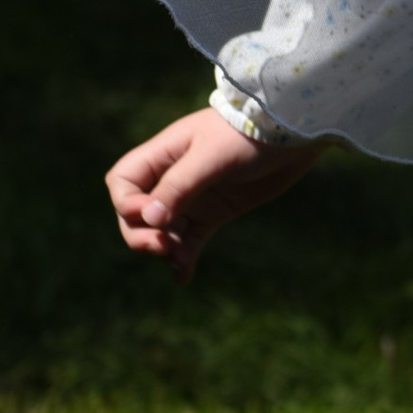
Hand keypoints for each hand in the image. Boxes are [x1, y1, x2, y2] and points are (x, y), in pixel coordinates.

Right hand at [105, 107, 324, 278]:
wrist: (290, 135)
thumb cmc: (246, 135)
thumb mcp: (211, 158)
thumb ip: (179, 186)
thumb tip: (149, 219)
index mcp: (161, 156)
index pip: (122, 183)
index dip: (126, 204)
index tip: (149, 216)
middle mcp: (170, 178)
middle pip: (135, 214)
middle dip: (141, 234)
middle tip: (164, 247)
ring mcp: (191, 198)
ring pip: (161, 232)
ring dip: (164, 250)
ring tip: (180, 260)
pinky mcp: (213, 213)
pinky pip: (189, 241)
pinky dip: (183, 259)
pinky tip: (183, 277)